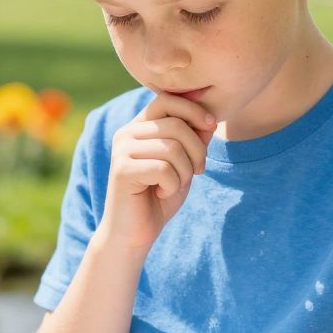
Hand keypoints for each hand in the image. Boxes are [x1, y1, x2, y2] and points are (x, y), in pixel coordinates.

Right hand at [98, 94, 217, 251]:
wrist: (134, 233)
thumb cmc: (159, 196)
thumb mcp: (184, 164)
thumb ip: (194, 139)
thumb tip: (209, 116)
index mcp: (139, 126)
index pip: (167, 99)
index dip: (194, 110)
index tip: (211, 126)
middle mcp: (126, 133)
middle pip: (176, 125)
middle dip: (197, 151)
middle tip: (196, 172)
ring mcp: (122, 150)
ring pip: (173, 148)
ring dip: (184, 172)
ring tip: (174, 185)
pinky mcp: (122, 170)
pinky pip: (163, 169)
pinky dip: (172, 185)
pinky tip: (160, 193)